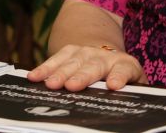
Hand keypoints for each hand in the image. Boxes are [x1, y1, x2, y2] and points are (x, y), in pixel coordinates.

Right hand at [27, 44, 144, 90]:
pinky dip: (45, 68)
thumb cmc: (120, 80)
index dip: (119, 76)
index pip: (124, 70)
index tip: (114, 86)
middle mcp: (106, 57)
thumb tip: (124, 116)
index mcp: (126, 66)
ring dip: (61, 72)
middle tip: (73, 86)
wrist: (108, 56)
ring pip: (73, 61)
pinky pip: (57, 58)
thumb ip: (129, 95)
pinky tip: (34, 77)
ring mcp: (87, 52)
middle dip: (83, 76)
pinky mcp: (71, 50)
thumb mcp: (131, 88)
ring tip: (51, 84)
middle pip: (94, 66)